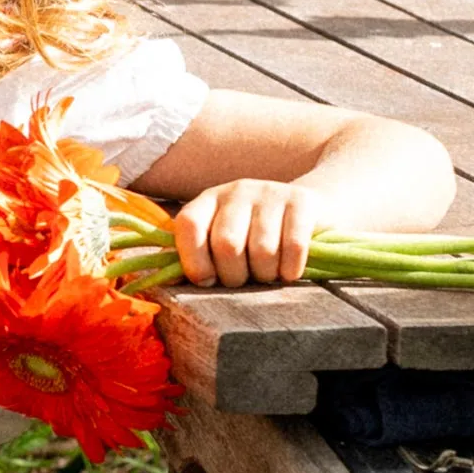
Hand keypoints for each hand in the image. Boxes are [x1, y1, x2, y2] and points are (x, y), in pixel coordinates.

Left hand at [174, 179, 331, 287]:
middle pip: (227, 245)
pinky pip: (293, 246)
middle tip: (244, 279)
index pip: (188, 226)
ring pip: (262, 250)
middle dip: (234, 276)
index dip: (194, 261)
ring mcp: (270, 192)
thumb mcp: (220, 241)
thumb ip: (192, 259)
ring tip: (267, 274)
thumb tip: (163, 281)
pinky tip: (289, 271)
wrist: (310, 209)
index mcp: (208, 201)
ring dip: (265, 275)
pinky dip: (290, 269)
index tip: (207, 280)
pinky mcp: (301, 201)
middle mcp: (236, 191)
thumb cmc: (255, 236)